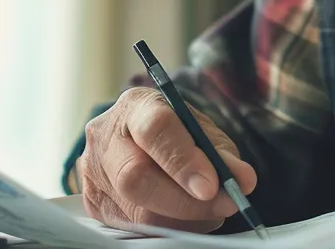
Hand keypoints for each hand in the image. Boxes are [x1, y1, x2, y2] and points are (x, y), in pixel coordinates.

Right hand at [76, 87, 258, 231]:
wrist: (142, 144)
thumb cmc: (176, 134)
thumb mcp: (203, 133)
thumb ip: (222, 154)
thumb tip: (241, 180)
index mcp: (135, 107)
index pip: (155, 131)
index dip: (184, 161)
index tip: (212, 185)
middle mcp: (104, 137)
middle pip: (136, 177)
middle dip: (185, 201)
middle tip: (223, 204)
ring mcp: (93, 173)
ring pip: (136, 211)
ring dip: (183, 219)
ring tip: (208, 210)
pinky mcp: (94, 204)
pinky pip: (134, 227)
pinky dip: (168, 227)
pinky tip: (185, 217)